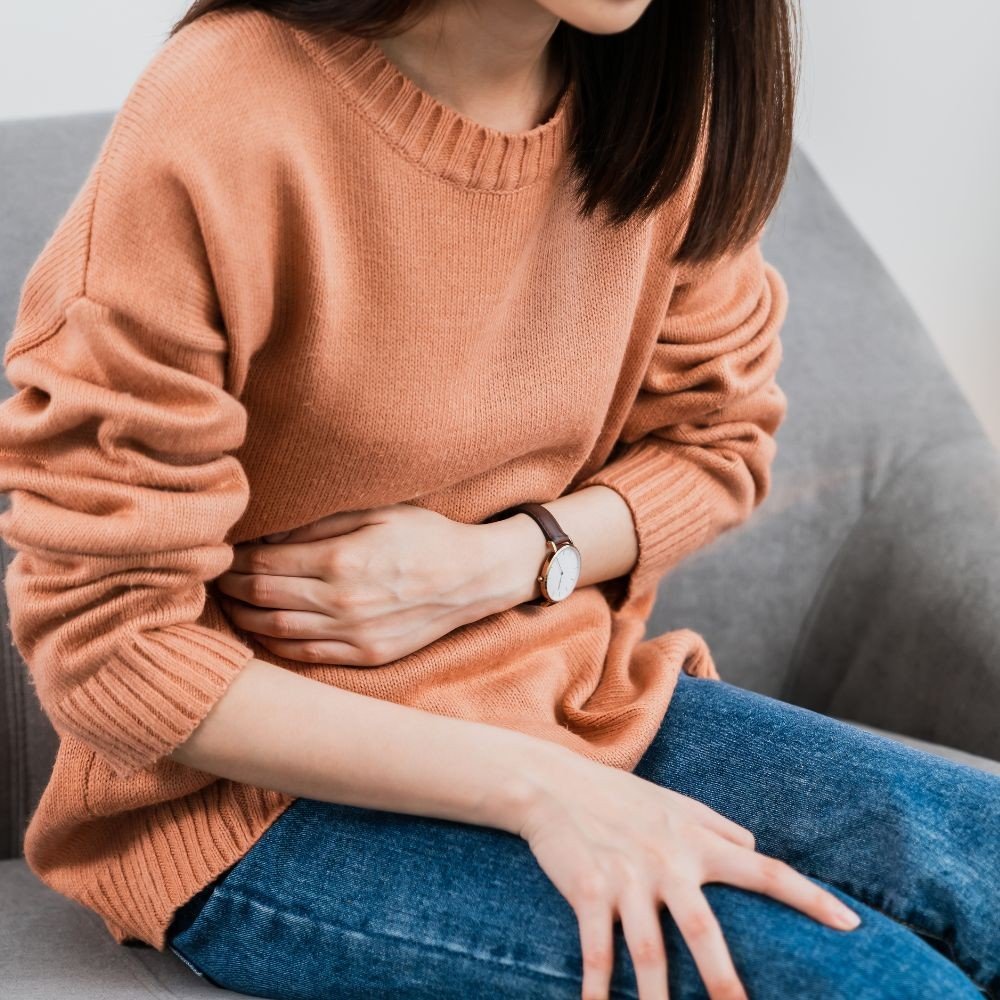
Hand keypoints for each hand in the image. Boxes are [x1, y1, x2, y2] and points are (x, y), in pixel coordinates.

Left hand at [215, 503, 539, 664]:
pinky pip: (307, 655)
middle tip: (215, 579)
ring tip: (231, 605)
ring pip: (277, 632)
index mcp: (342, 560)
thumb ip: (320, 523)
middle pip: (263, 599)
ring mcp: (355, 634)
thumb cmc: (426, 535)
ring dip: (246, 619)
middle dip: (230, 589)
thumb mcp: (377, 511)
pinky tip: (266, 631)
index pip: (264, 565)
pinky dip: (277, 645)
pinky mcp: (367, 655)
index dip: (234, 561)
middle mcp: (343, 601)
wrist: (475, 578)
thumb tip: (268, 534)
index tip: (222, 554)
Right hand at [514, 749, 861, 999]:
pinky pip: (597, 952)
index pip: (764, 869)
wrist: (552, 783)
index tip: (850, 923)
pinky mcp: (588, 891)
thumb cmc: (619, 797)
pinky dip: (597, 990)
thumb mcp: (674, 803)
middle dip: (728, 982)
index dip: (808, 897)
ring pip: (651, 954)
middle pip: (706, 932)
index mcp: (695, 842)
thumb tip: (757, 845)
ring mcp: (626, 879)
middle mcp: (666, 863)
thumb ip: (718, 825)